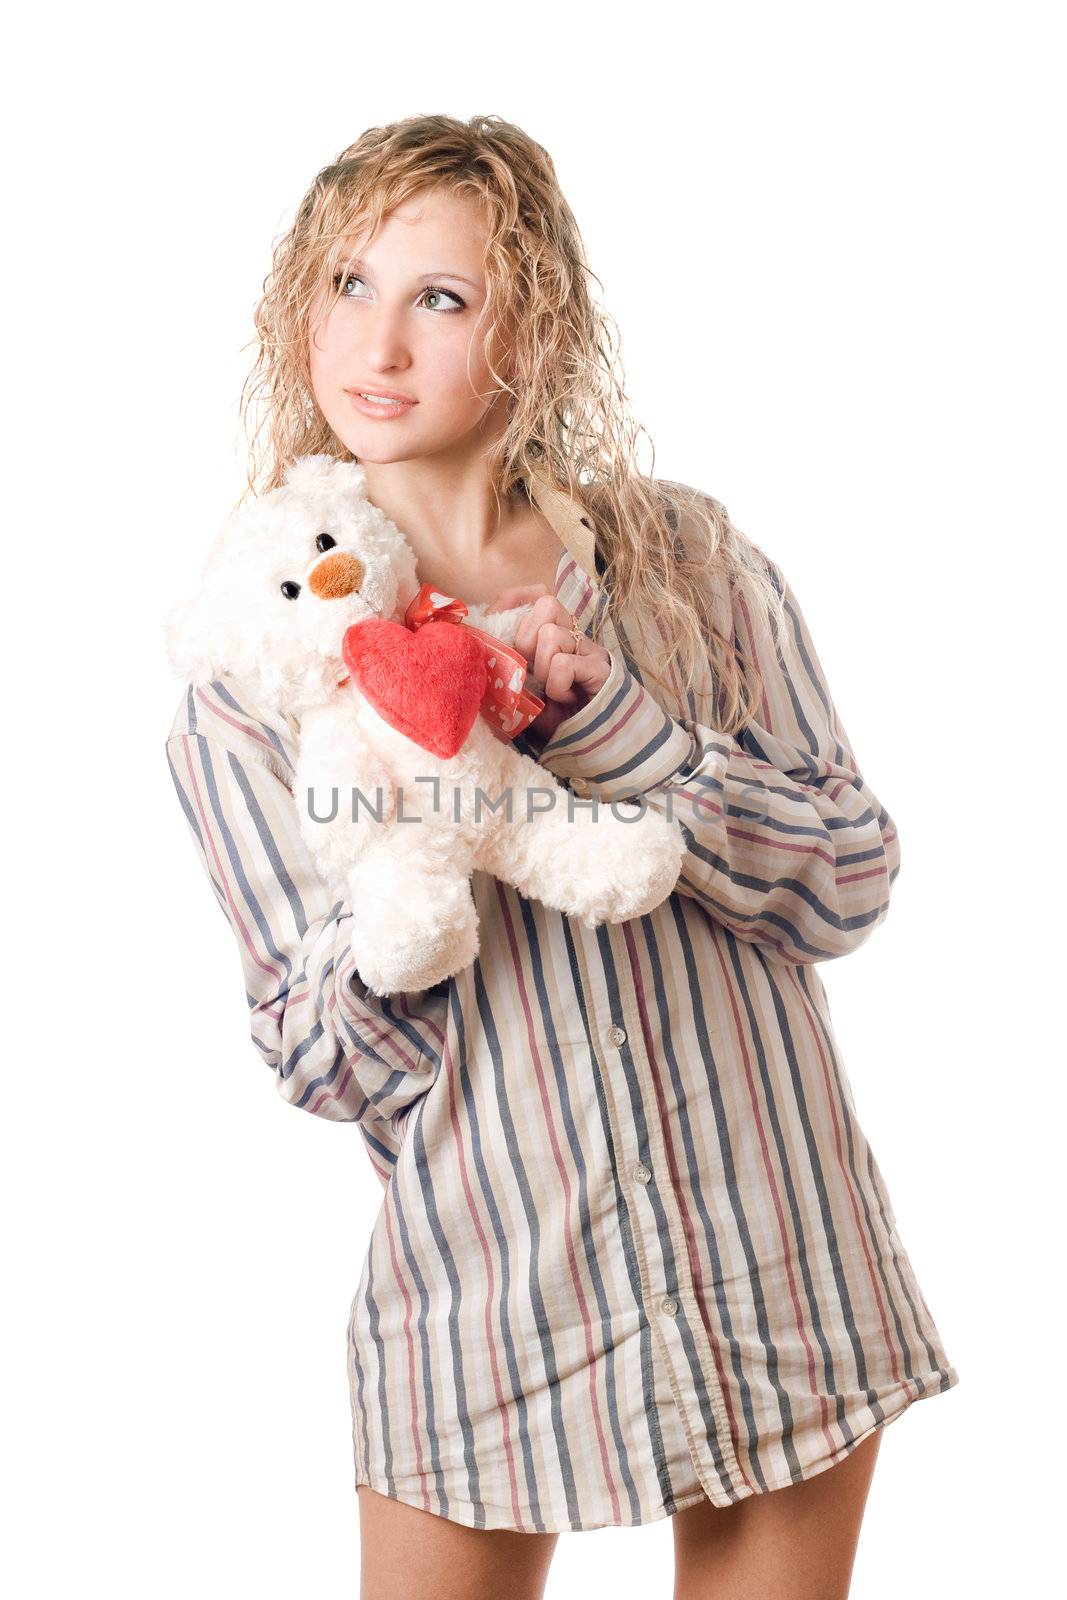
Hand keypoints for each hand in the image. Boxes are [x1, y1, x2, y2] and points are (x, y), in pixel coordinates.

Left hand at [485, 585, 611, 745]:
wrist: (588, 746)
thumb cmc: (553, 718)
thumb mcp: (520, 690)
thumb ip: (504, 667)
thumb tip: (476, 646)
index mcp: (555, 634)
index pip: (538, 594)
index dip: (517, 599)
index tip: (499, 619)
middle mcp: (575, 637)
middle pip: (547, 604)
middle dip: (526, 637)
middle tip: (530, 669)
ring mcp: (590, 651)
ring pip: (552, 635)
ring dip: (542, 668)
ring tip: (550, 690)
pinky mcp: (602, 669)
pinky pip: (564, 663)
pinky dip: (556, 685)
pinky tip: (564, 698)